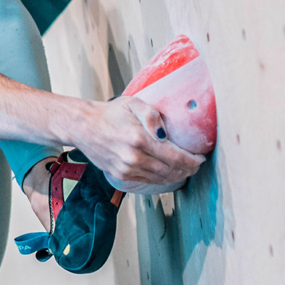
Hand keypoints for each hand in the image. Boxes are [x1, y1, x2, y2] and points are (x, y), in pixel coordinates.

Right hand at [76, 97, 204, 186]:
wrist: (83, 126)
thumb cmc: (110, 113)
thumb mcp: (133, 103)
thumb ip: (152, 115)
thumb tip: (164, 133)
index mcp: (139, 138)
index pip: (176, 157)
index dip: (193, 161)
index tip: (201, 158)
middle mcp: (133, 157)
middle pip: (172, 171)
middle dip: (188, 170)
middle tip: (196, 165)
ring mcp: (126, 169)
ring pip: (161, 179)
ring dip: (177, 176)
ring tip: (185, 169)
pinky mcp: (121, 176)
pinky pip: (148, 181)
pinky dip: (162, 179)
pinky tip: (168, 172)